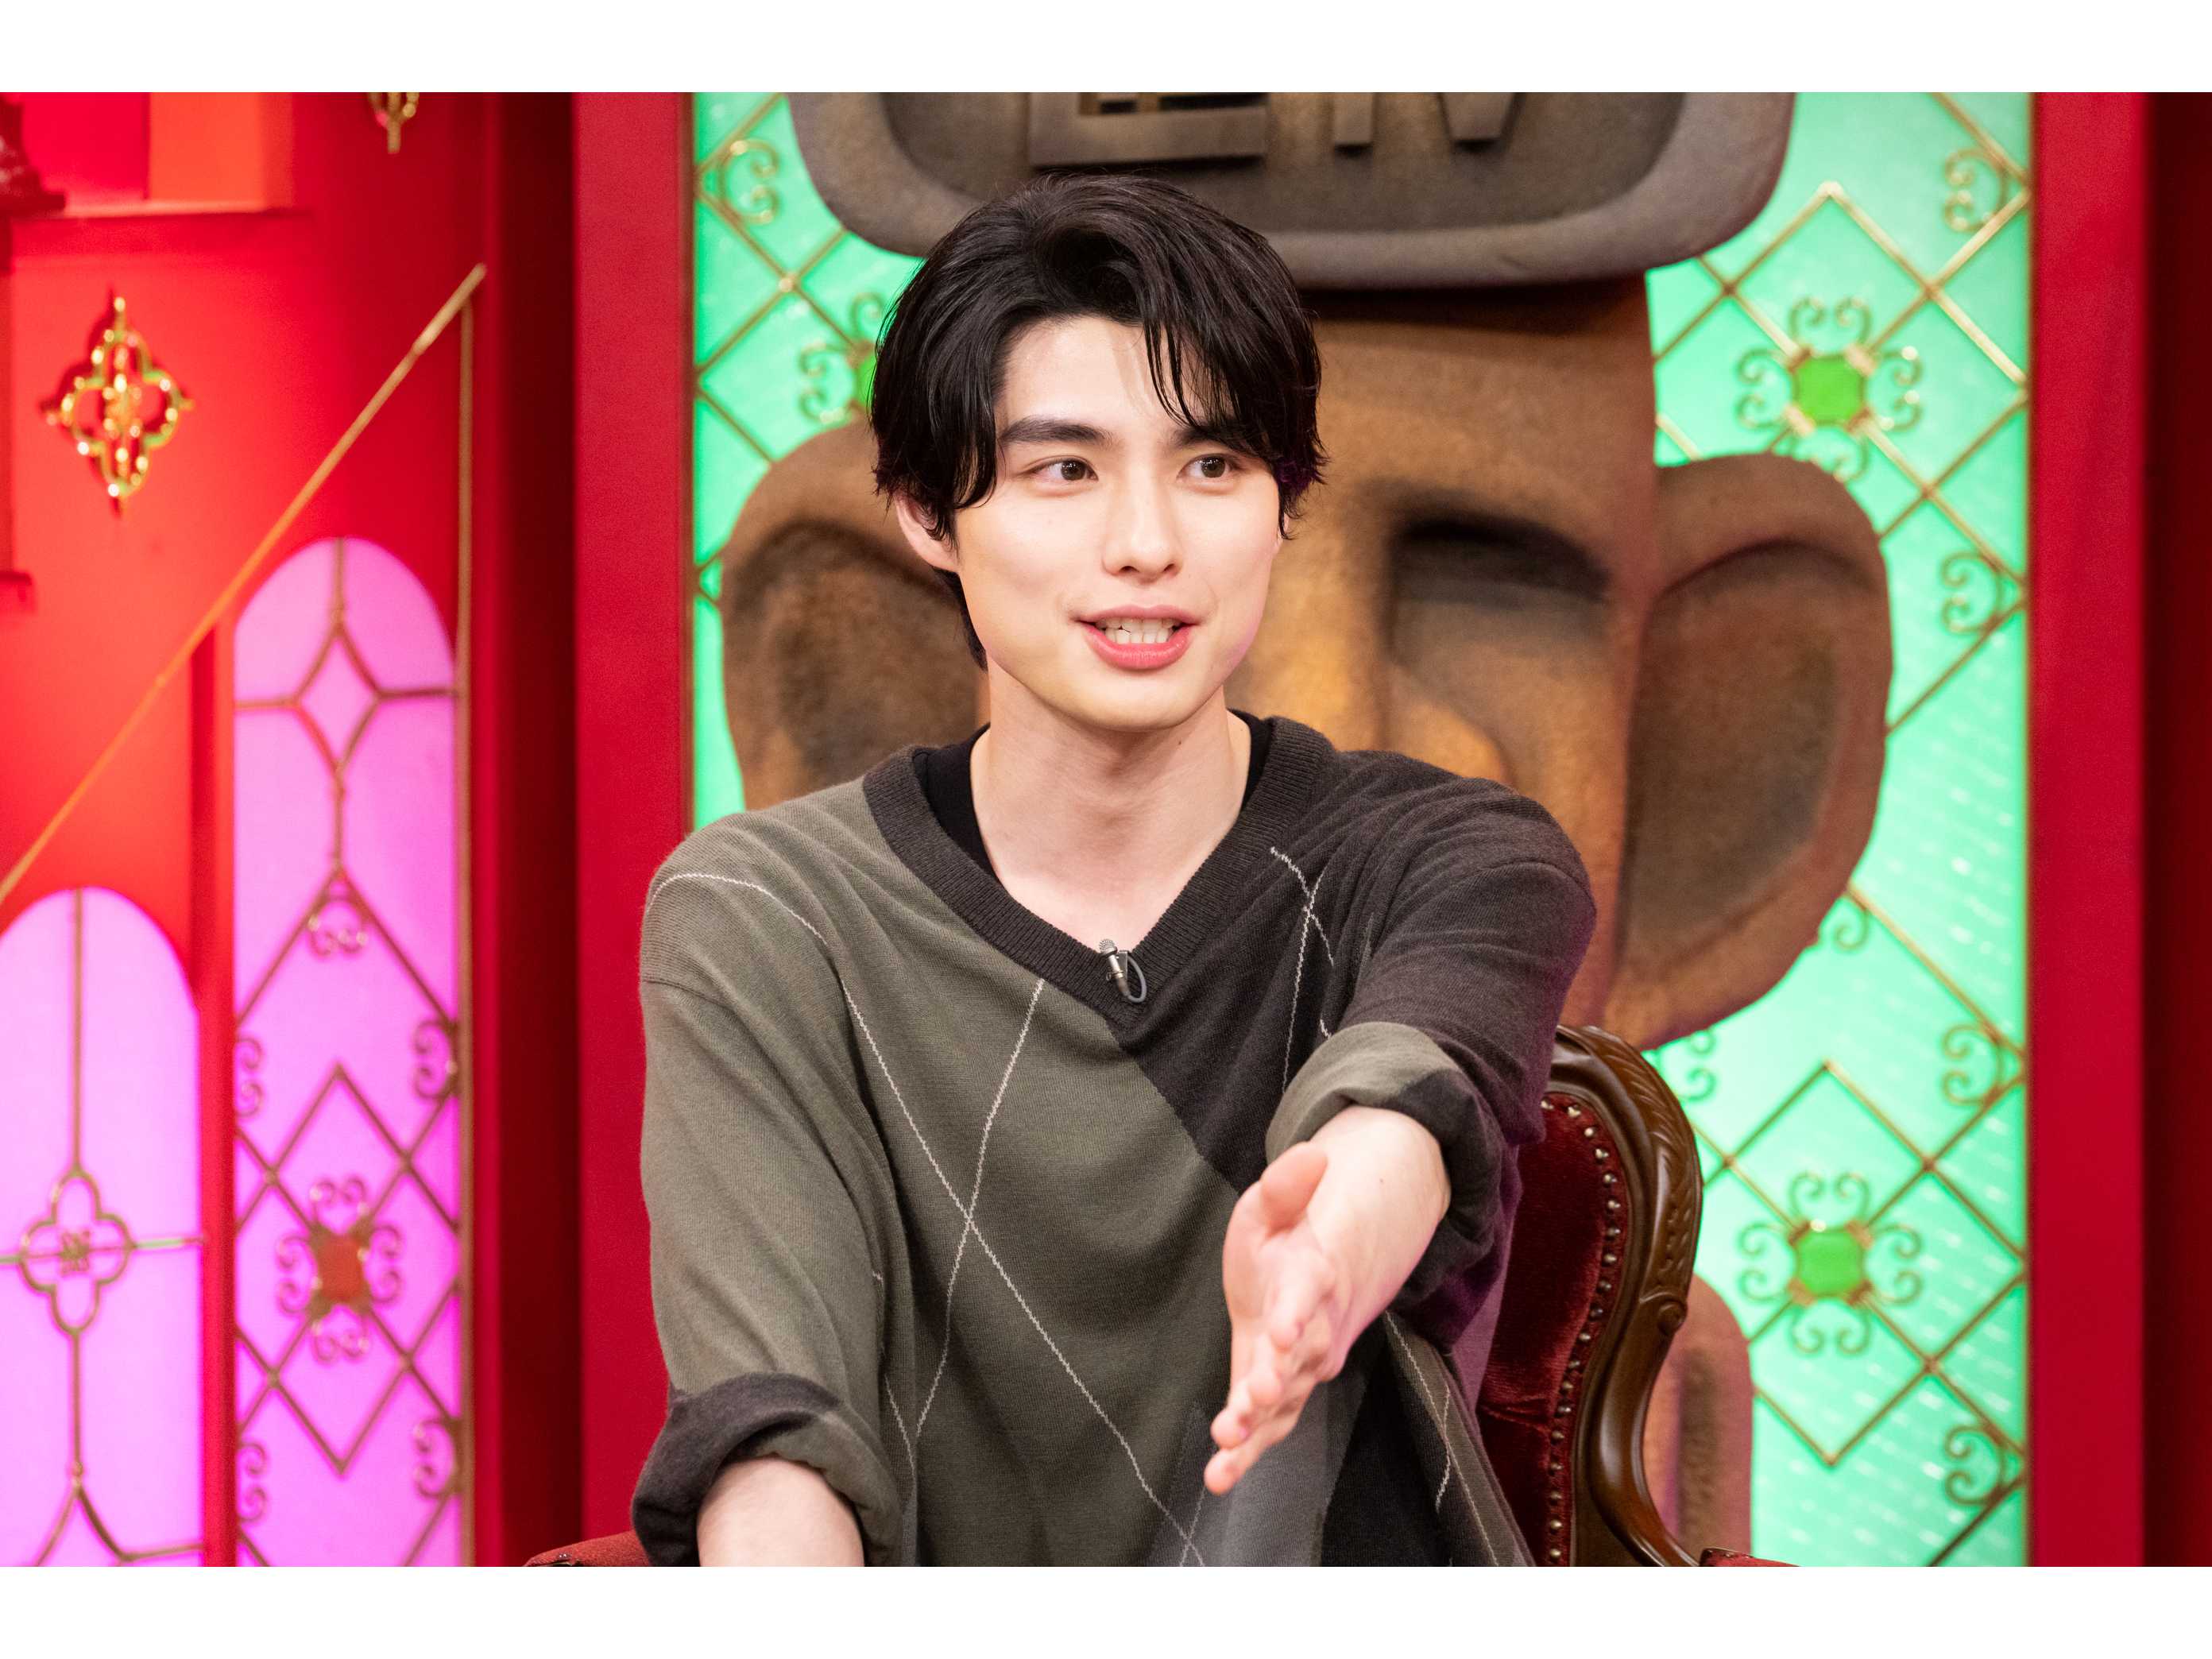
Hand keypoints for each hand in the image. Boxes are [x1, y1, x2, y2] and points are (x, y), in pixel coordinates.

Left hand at [1206, 1141, 1357, 1494]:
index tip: (1283, 1331)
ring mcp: (1297, 1369)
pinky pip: (1266, 1428)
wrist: (1308, 1280)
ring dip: (1256, 1426)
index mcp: (1310, 1278)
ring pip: (1282, 1402)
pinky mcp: (1277, 1396)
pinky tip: (1217, 1478)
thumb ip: (1287, 1185)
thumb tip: (1313, 1152)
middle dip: (1274, 1379)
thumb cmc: (1283, 1242)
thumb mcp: (1275, 1204)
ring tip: (1227, 1446)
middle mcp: (1311, 1330)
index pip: (1305, 1296)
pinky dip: (1245, 1454)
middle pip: (1296, 1360)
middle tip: (1252, 1398)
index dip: (1296, 1314)